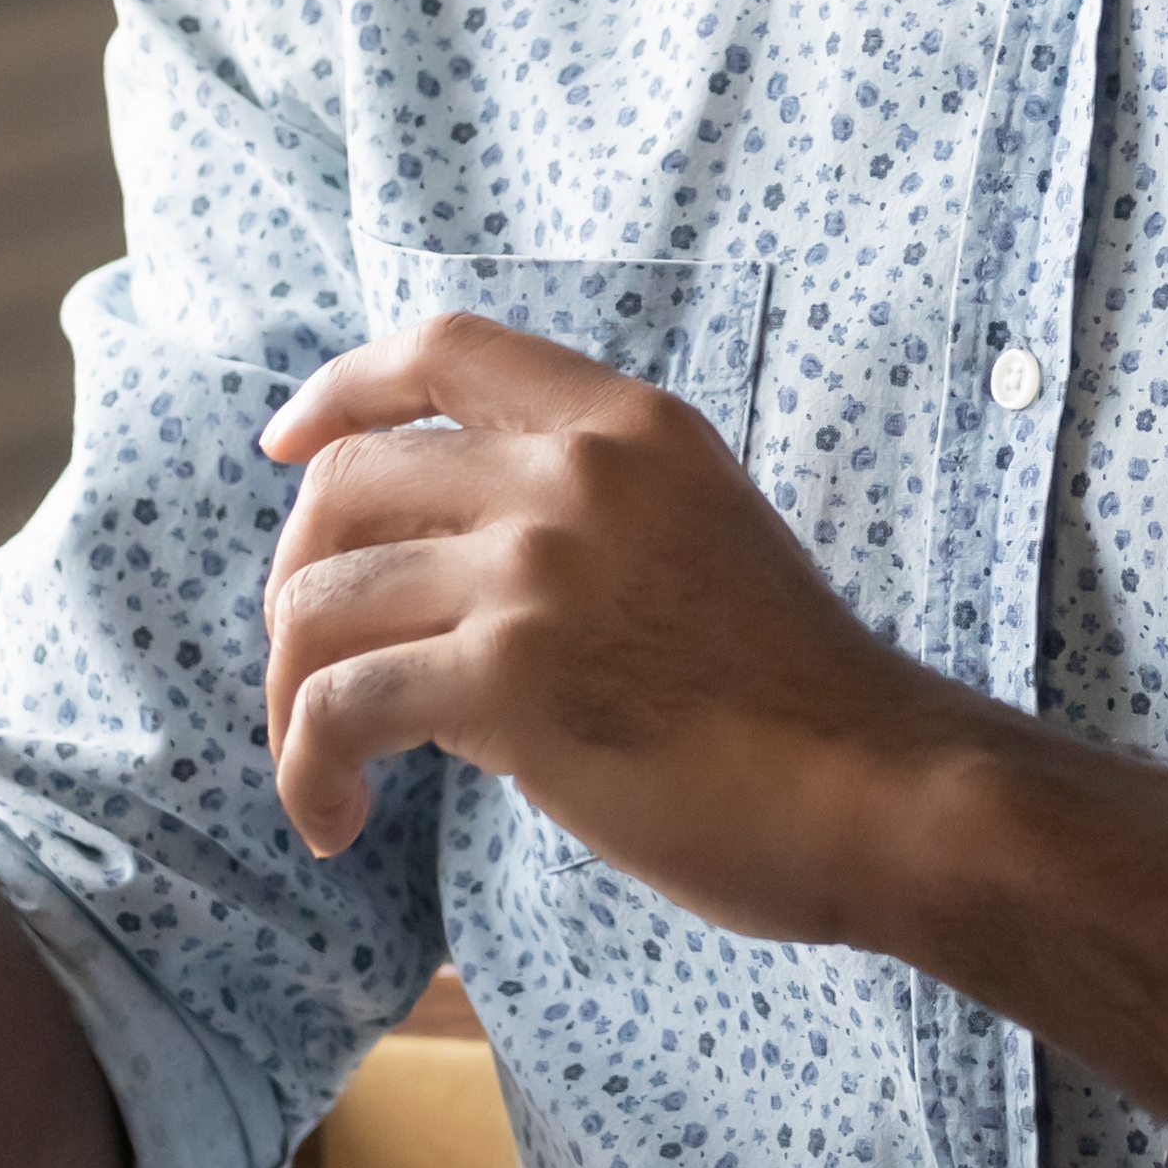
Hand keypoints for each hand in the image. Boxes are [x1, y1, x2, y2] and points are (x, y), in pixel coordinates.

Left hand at [252, 312, 990, 936]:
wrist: (881, 789)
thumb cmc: (796, 697)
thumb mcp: (697, 537)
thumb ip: (582, 523)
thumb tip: (435, 583)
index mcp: (626, 423)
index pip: (443, 348)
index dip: (342, 391)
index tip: (286, 447)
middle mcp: (572, 473)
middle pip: (347, 484)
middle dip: (295, 581)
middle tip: (308, 666)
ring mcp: (535, 571)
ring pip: (320, 603)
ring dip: (289, 695)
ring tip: (319, 770)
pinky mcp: (508, 680)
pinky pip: (340, 707)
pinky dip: (308, 768)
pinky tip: (334, 820)